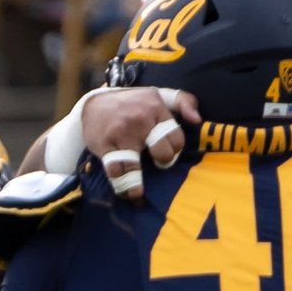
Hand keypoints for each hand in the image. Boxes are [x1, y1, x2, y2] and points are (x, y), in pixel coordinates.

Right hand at [78, 87, 198, 199]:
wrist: (94, 104)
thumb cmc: (133, 103)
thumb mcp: (160, 95)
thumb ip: (184, 101)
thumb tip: (197, 120)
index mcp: (156, 108)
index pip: (176, 137)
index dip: (175, 150)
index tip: (169, 154)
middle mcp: (140, 120)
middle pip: (162, 152)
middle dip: (163, 162)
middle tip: (159, 164)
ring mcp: (121, 134)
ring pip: (134, 166)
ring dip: (136, 185)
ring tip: (139, 195)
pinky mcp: (104, 146)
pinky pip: (115, 170)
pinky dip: (121, 186)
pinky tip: (126, 195)